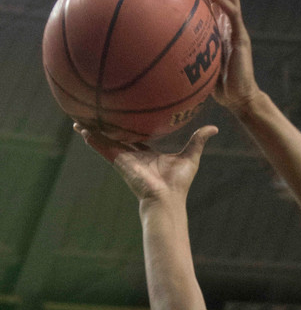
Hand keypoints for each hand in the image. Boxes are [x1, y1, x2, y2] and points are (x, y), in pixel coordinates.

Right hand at [74, 124, 217, 201]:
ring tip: (78, 116)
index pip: (135, 137)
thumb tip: (214, 128)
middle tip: (96, 111)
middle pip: (116, 136)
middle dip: (107, 125)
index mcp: (147, 154)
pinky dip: (92, 137)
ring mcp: (124, 158)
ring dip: (92, 129)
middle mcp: (133, 155)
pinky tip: (80, 127)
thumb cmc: (178, 183)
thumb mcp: (191, 156)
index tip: (123, 116)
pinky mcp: (118, 160)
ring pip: (105, 139)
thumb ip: (198, 141)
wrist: (167, 198)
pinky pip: (102, 146)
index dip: (129, 127)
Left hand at [193, 0, 259, 111]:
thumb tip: (164, 53)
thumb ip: (189, 54)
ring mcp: (237, 29)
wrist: (240, 99)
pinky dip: (221, 0)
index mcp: (222, 30)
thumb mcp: (200, 66)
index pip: (214, 0)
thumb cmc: (220, 88)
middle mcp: (230, 25)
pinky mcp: (241, 37)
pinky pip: (232, 13)